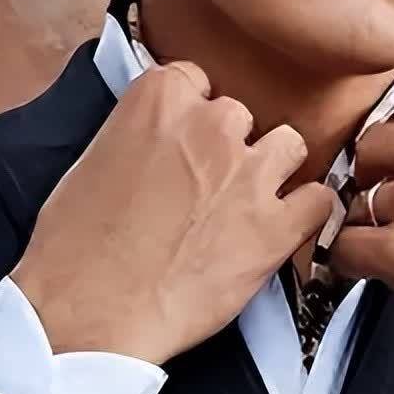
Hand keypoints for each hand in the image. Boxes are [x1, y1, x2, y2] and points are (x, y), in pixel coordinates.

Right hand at [10, 61, 335, 364]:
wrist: (88, 313)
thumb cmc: (74, 249)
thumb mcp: (91, 161)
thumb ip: (135, 135)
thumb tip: (153, 144)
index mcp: (159, 99)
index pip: (196, 80)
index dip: (191, 117)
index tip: (186, 141)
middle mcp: (211, 125)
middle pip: (239, 116)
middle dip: (227, 147)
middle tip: (206, 186)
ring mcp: (249, 173)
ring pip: (288, 146)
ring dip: (272, 171)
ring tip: (249, 205)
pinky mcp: (276, 226)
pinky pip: (319, 200)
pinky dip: (306, 214)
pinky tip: (286, 229)